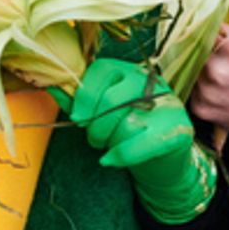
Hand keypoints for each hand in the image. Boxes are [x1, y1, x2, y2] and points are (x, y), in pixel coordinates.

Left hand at [56, 59, 213, 223]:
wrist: (164, 158)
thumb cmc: (128, 130)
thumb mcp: (103, 112)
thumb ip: (79, 99)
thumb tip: (50, 84)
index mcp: (130, 70)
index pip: (102, 69)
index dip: (84, 94)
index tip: (77, 116)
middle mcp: (152, 83)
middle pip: (111, 98)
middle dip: (94, 125)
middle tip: (92, 138)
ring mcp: (168, 105)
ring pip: (125, 123)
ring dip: (108, 141)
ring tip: (107, 145)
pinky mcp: (178, 130)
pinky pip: (139, 144)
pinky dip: (119, 155)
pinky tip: (109, 160)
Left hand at [189, 7, 228, 137]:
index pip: (204, 21)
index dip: (206, 21)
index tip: (207, 22)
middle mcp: (217, 68)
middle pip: (194, 45)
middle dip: (204, 45)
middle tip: (218, 50)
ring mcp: (208, 90)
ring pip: (191, 68)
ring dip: (201, 66)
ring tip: (221, 69)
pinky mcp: (202, 108)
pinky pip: (191, 90)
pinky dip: (202, 87)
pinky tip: (219, 86)